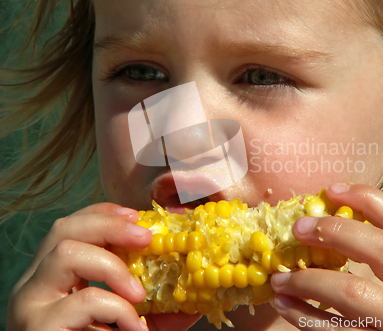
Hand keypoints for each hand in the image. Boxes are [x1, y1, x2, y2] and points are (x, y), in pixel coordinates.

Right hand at [7, 202, 199, 330]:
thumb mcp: (135, 320)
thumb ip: (160, 302)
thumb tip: (200, 284)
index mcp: (56, 275)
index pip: (72, 225)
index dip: (105, 214)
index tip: (138, 217)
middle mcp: (36, 284)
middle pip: (63, 229)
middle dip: (110, 224)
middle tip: (146, 238)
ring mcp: (31, 305)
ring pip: (66, 253)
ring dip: (113, 266)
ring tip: (139, 294)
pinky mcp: (38, 327)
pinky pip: (84, 300)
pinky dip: (118, 309)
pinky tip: (134, 328)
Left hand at [271, 184, 382, 329]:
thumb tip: (323, 225)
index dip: (366, 199)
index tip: (331, 190)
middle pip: (382, 248)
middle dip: (336, 232)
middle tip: (298, 228)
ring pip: (352, 291)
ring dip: (307, 280)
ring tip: (279, 278)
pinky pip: (335, 330)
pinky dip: (303, 315)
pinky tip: (284, 304)